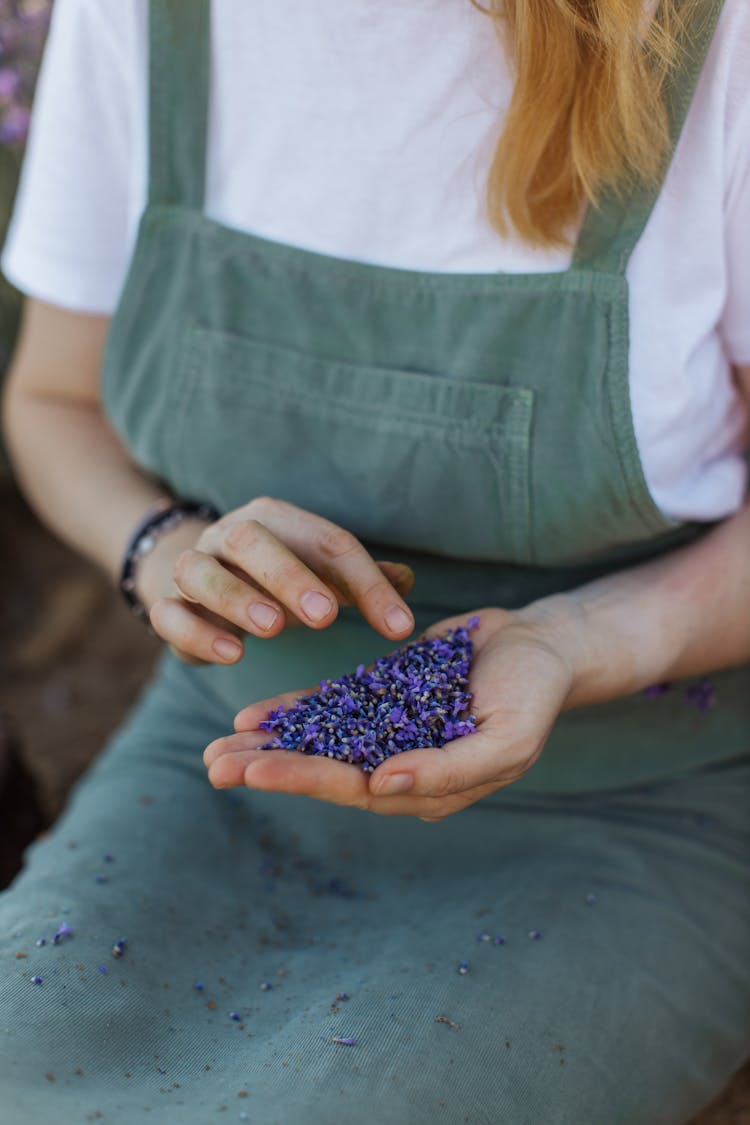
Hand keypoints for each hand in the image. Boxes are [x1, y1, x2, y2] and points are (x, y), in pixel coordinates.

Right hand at [141, 497, 414, 665]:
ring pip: (202, 572)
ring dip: (237, 599)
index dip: (366, 582)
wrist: (198, 577)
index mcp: (277, 521)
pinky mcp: (167, 606)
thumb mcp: (321, 572)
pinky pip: (170, 614)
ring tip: (273, 629)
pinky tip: (232, 654)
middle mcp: (229, 535)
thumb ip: (359, 579)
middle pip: (253, 541)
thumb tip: (406, 582)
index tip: (399, 626)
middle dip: (290, 576)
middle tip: (325, 615)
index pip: (326, 542)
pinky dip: (197, 633)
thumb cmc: (275, 576)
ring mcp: (193, 567)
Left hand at [202, 606, 576, 818]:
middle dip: (270, 767)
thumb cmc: (533, 695)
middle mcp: (400, 764)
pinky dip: (295, 711)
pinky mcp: (384, 696)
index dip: (304, 779)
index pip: (356, 788)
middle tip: (213, 763)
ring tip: (218, 746)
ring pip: (320, 741)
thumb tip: (382, 785)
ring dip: (271, 745)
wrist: (541, 646)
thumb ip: (449, 769)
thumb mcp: (506, 738)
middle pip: (325, 769)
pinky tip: (255, 714)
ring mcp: (389, 730)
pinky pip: (333, 707)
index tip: (255, 771)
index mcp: (428, 787)